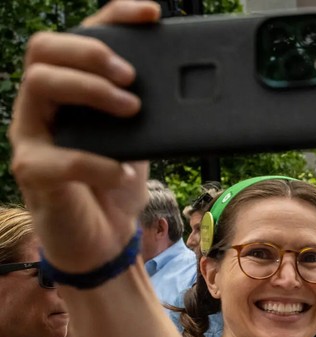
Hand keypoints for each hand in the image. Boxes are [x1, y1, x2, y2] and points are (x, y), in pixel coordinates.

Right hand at [8, 0, 158, 272]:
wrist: (102, 241)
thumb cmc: (117, 184)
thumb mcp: (142, 140)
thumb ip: (152, 112)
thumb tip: (192, 87)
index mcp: (69, 90)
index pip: (80, 35)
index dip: (114, 16)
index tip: (152, 13)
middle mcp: (42, 105)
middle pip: (45, 48)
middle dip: (92, 52)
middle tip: (133, 78)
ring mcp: (31, 136)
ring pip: (39, 84)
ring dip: (91, 90)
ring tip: (132, 111)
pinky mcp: (33, 173)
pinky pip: (58, 157)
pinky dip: (97, 162)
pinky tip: (124, 171)